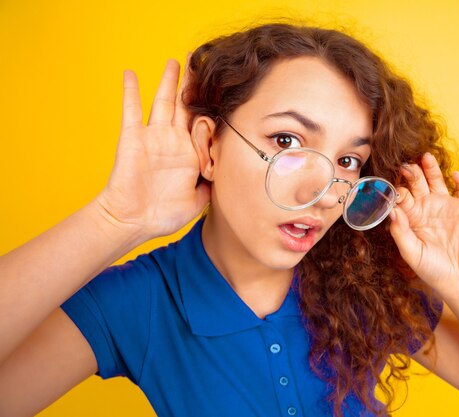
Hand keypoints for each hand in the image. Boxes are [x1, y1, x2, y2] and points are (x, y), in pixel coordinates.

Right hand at [96, 55, 209, 238]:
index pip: (203, 125)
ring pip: (163, 102)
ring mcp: (152, 137)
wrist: (132, 221)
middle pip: (185, 106)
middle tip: (202, 63)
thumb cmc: (163, 215)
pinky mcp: (132, 138)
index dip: (212, 109)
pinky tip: (130, 73)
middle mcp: (172, 141)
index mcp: (189, 154)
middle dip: (194, 85)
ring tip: (177, 60)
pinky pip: (130, 110)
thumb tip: (230, 174)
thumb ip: (212, 184)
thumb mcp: (198, 200)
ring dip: (169, 81)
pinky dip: (130, 91)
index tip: (224, 90)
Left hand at [389, 153, 458, 301]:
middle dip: (410, 173)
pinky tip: (455, 175)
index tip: (393, 187)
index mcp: (411, 216)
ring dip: (431, 168)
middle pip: (416, 183)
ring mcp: (446, 205)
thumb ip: (400, 232)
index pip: (401, 196)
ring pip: (437, 179)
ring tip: (425, 157)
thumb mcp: (411, 252)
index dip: (397, 189)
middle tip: (405, 165)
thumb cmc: (432, 269)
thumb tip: (392, 210)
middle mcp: (427, 207)